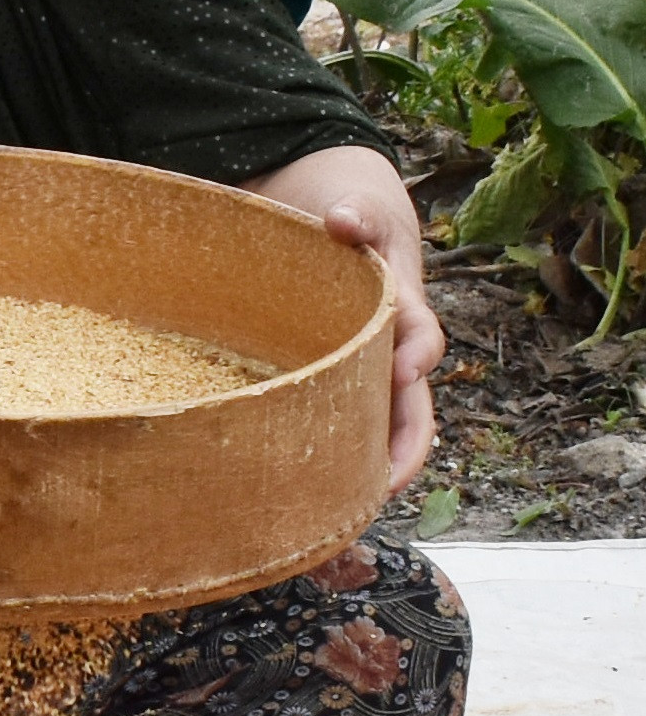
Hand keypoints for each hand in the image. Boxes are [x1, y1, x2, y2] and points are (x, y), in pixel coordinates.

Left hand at [244, 146, 443, 492]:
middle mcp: (387, 353)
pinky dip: (322, 460)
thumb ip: (358, 212)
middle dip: (401, 451)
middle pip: (409, 410)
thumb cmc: (349, 214)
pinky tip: (293, 498)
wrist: (330, 218)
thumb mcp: (360, 203)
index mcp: (403, 311)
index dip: (417, 356)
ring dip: (362, 471)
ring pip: (371, 430)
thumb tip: (342, 221)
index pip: (423, 339)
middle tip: (382, 486)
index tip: (404, 369)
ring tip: (339, 512)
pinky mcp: (323, 384)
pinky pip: (329, 426)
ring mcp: (357, 374)